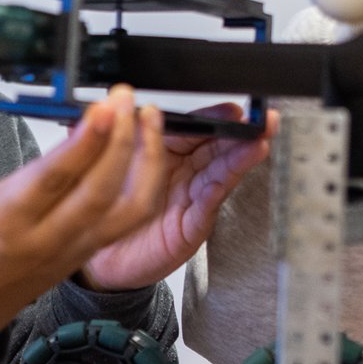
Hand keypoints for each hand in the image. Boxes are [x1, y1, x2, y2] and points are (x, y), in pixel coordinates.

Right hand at [0, 81, 171, 361]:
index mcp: (4, 218)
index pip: (54, 178)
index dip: (84, 142)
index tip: (103, 108)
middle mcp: (45, 236)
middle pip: (100, 189)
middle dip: (122, 139)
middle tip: (124, 97)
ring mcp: (73, 247)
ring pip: (129, 208)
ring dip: (147, 161)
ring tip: (147, 118)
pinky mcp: (88, 251)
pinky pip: (131, 218)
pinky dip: (146, 182)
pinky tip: (145, 150)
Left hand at [80, 104, 272, 290]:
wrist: (103, 259)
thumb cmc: (109, 209)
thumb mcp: (105, 165)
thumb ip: (112, 136)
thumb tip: (109, 104)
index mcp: (167, 152)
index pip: (196, 128)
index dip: (214, 117)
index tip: (230, 108)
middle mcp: (185, 173)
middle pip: (217, 148)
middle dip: (241, 133)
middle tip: (259, 122)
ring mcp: (191, 199)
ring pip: (219, 174)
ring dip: (239, 159)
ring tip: (256, 144)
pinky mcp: (189, 227)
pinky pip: (205, 207)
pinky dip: (217, 192)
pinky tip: (225, 180)